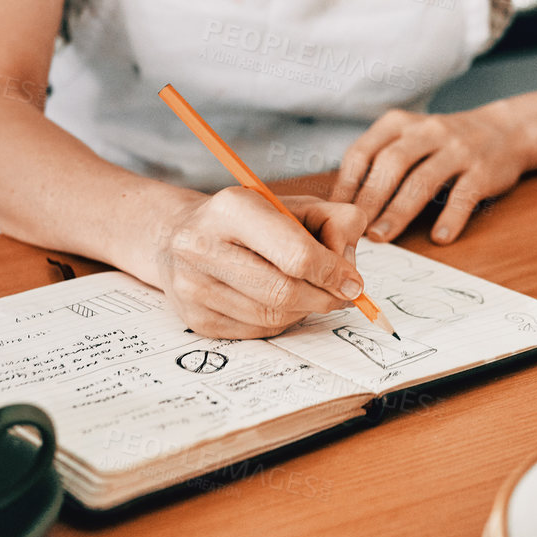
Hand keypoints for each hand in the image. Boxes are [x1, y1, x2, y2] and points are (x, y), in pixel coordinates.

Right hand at [153, 189, 367, 339]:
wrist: (183, 233)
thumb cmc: (250, 219)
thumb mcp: (295, 204)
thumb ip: (336, 222)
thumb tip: (349, 270)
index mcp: (232, 208)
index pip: (295, 254)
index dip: (333, 273)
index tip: (353, 282)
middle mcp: (202, 246)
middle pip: (283, 292)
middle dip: (323, 298)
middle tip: (341, 295)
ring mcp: (193, 286)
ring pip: (271, 318)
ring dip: (304, 311)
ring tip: (310, 294)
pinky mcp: (194, 318)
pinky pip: (255, 332)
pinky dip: (280, 322)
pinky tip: (280, 303)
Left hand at [331, 106, 527, 245]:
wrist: (504, 131)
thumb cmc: (443, 143)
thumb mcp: (408, 138)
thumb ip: (379, 162)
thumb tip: (342, 204)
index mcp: (399, 124)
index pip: (363, 151)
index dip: (346, 184)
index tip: (334, 212)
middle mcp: (427, 131)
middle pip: (390, 164)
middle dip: (369, 199)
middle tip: (354, 230)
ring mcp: (457, 149)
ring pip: (423, 180)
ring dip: (399, 211)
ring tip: (381, 236)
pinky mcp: (483, 170)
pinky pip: (464, 195)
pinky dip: (450, 217)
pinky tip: (439, 237)